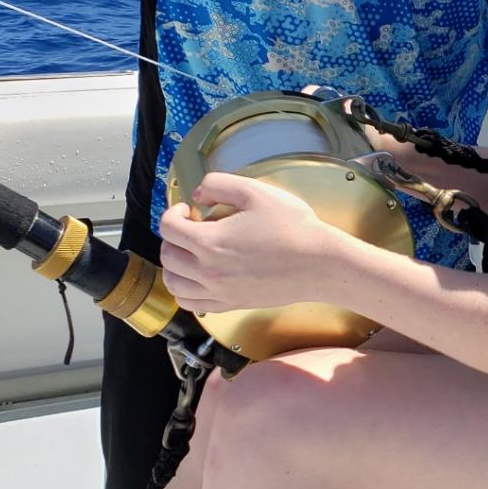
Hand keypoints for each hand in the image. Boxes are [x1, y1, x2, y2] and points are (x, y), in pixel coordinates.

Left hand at [158, 172, 354, 312]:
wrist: (319, 264)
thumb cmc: (293, 228)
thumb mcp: (255, 191)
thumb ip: (218, 185)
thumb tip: (198, 194)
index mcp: (210, 242)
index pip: (168, 228)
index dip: (173, 213)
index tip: (189, 210)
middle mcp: (208, 271)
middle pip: (168, 255)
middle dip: (174, 237)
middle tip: (193, 228)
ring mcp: (219, 292)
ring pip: (173, 283)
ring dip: (175, 265)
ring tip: (191, 253)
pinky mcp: (230, 304)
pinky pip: (191, 303)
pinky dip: (185, 290)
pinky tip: (199, 276)